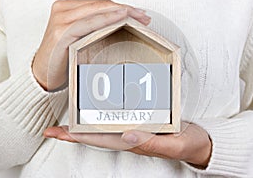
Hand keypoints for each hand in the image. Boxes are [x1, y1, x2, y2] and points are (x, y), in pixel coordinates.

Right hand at [32, 0, 150, 90]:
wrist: (43, 75)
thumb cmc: (62, 57)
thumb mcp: (80, 37)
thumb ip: (95, 27)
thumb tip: (120, 24)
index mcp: (67, 8)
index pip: (100, 3)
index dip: (121, 7)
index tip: (138, 13)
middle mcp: (63, 10)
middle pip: (101, 5)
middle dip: (125, 9)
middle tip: (143, 16)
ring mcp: (61, 19)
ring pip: (97, 10)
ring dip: (121, 12)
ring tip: (138, 17)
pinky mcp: (62, 32)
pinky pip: (89, 22)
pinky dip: (106, 19)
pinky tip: (120, 18)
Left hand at [44, 122, 211, 167]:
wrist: (200, 143)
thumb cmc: (188, 144)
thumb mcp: (174, 144)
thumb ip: (152, 142)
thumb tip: (127, 135)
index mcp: (134, 143)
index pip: (99, 140)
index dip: (77, 137)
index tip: (57, 133)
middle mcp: (129, 137)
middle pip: (95, 134)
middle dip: (73, 132)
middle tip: (52, 128)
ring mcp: (134, 130)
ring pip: (104, 127)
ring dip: (84, 123)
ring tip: (67, 118)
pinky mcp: (142, 123)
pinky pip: (118, 119)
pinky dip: (104, 114)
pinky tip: (98, 108)